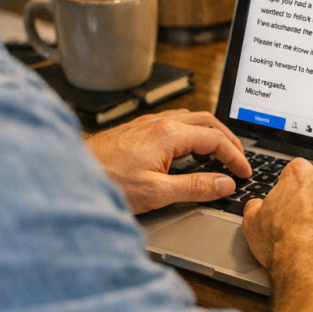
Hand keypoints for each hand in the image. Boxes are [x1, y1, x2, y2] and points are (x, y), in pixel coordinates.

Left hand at [83, 110, 251, 213]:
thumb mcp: (156, 192)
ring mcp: (147, 123)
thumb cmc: (105, 182)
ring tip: (219, 155)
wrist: (68, 174)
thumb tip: (224, 184)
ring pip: (191, 119)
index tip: (244, 172)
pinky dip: (192, 135)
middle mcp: (159, 122)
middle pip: (207, 121)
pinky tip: (187, 152)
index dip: (235, 156)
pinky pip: (175, 123)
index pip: (215, 139)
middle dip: (228, 140)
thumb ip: (194, 187)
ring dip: (210, 134)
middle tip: (239, 160)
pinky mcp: (137, 129)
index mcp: (168, 134)